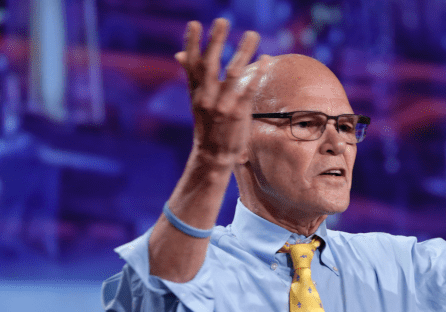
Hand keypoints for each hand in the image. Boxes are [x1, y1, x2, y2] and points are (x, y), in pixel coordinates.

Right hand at [175, 19, 260, 166]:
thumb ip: (192, 76)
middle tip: (223, 20)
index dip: (192, 43)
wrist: (212, 156)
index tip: (194, 24)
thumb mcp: (196, 101)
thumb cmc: (208, 126)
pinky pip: (249, 88)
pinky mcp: (238, 113)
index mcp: (195, 92)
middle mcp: (206, 97)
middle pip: (210, 64)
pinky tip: (265, 59)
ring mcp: (222, 105)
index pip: (192, 64)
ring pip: (233, 72)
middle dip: (216, 41)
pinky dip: (258, 72)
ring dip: (244, 51)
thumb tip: (180, 54)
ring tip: (252, 34)